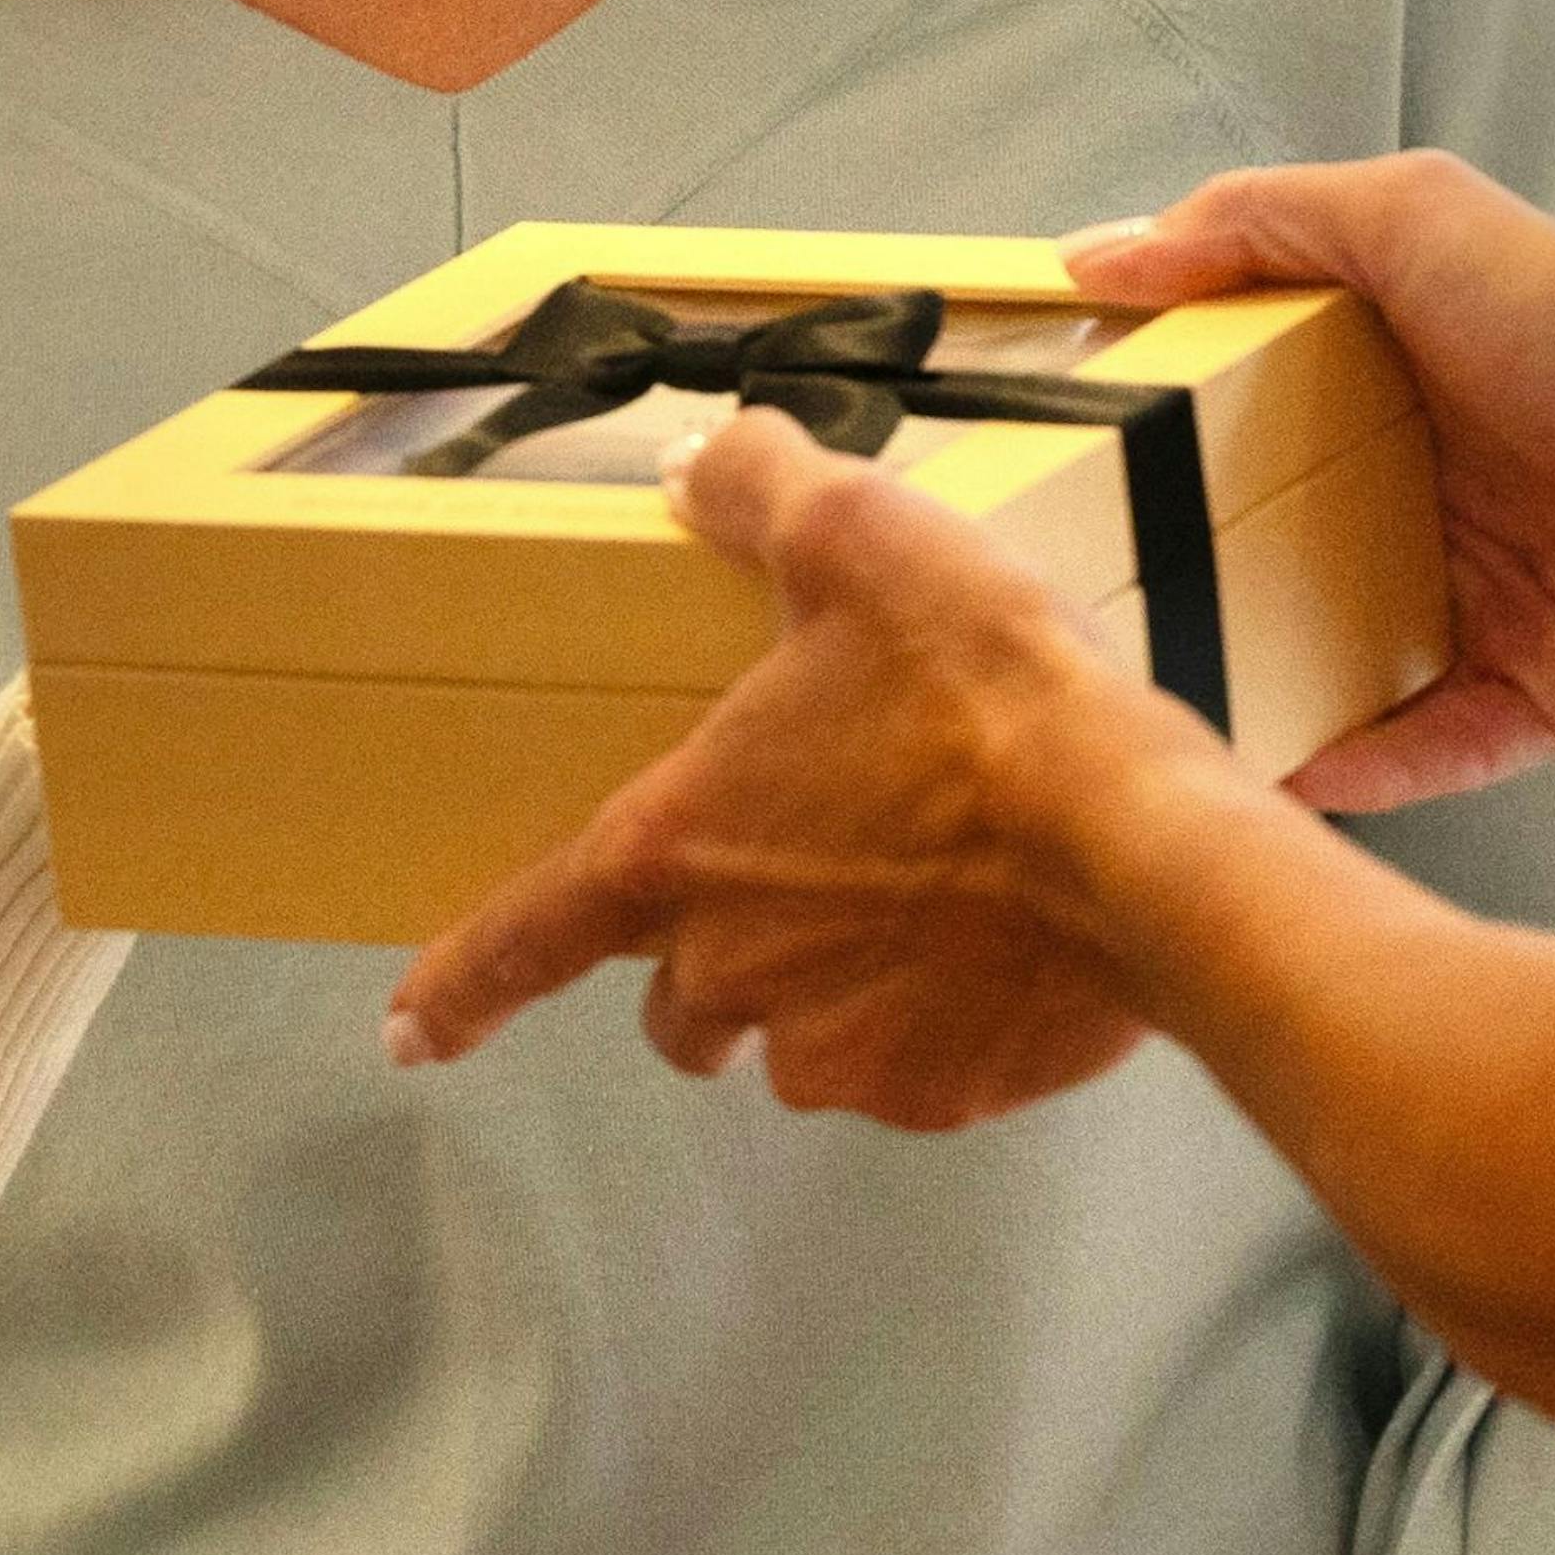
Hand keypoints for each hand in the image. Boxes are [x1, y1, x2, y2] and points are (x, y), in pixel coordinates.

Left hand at [386, 407, 1186, 1118]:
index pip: (524, 940)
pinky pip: (910, 1070)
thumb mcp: (856, 538)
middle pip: (679, 1006)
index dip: (459, 990)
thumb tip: (700, 459)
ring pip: (795, 1043)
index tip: (411, 1035)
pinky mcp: (941, 1096)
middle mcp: (731, 972)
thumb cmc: (982, 694)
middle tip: (808, 883)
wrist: (1143, 847)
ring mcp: (837, 1050)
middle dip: (714, 965)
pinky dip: (939, 1023)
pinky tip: (1002, 946)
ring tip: (932, 901)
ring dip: (835, 988)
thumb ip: (755, 493)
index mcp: (673, 850)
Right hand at [1069, 156, 1554, 805]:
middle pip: (1289, 553)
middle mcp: (1441, 496)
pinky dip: (1356, 775)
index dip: (1174, 442)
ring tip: (1160, 706)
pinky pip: (1424, 754)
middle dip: (1202, 583)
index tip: (1077, 473)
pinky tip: (1276, 778)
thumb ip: (1251, 221)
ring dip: (1265, 691)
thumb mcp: (1407, 215)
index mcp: (1405, 385)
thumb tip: (1100, 258)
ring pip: (1344, 667)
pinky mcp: (1532, 699)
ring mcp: (1486, 604)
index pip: (1261, 418)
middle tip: (1096, 606)